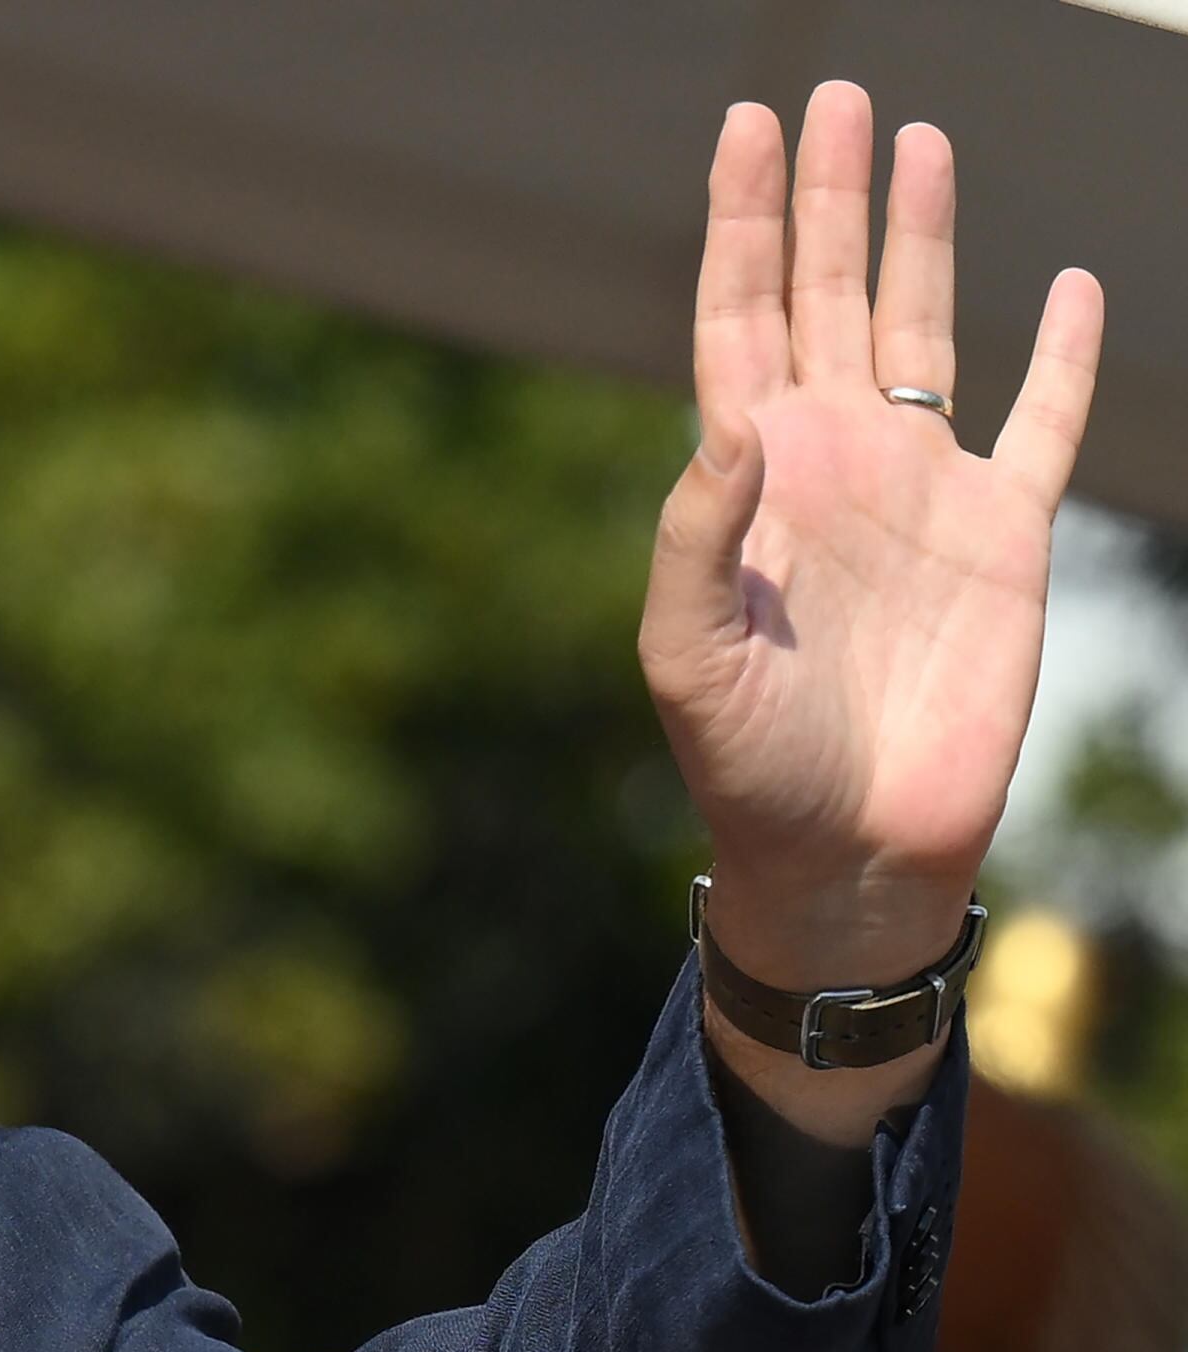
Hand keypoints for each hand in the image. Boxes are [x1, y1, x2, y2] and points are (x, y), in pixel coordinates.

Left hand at [640, 82, 1103, 996]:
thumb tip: (732, 418)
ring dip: (919, 240)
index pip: (739, 319)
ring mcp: (919, 492)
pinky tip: (1071, 288)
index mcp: (750, 479)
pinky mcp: (1003, 538)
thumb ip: (696, 534)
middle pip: (829, 296)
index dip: (744, 224)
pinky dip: (1063, 358)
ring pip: (924, 330)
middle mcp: (832, 463)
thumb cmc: (746, 763)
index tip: (747, 127)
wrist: (847, 849)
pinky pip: (1041, 424)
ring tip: (920, 142)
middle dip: (831, 198)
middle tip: (839, 96)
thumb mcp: (687, 653)